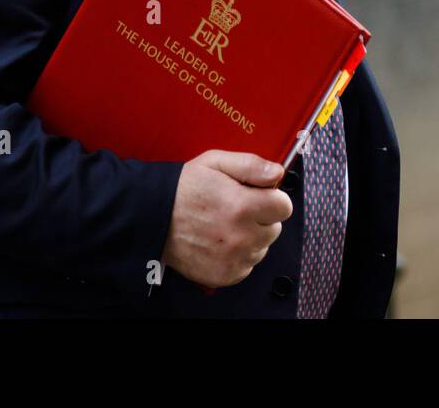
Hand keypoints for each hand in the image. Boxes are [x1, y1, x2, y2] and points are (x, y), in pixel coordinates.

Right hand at [160, 149, 292, 288]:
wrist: (153, 218)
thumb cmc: (183, 189)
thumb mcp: (215, 163)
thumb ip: (251, 165)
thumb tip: (277, 173)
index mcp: (242, 206)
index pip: (285, 207)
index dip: (272, 198)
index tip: (259, 196)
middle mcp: (241, 236)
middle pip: (275, 228)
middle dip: (261, 218)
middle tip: (236, 209)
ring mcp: (233, 259)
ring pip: (262, 248)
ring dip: (251, 237)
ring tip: (225, 225)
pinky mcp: (225, 275)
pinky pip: (248, 266)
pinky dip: (239, 255)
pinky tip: (221, 242)